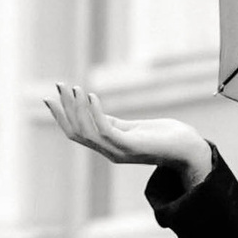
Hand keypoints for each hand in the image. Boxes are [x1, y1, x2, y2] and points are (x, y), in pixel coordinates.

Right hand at [47, 81, 209, 190]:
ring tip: (74, 87)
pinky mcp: (131, 146)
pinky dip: (95, 113)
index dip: (61, 117)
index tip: (48, 98)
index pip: (76, 134)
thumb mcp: (133, 128)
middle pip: (77, 132)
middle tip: (58, 86)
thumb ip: (113, 123)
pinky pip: (106, 130)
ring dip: (77, 109)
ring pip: (87, 132)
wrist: (189, 150)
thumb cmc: (164, 137)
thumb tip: (93, 109)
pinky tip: (91, 96)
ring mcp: (119, 151)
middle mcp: (110, 152)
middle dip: (65, 109)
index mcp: (108, 147)